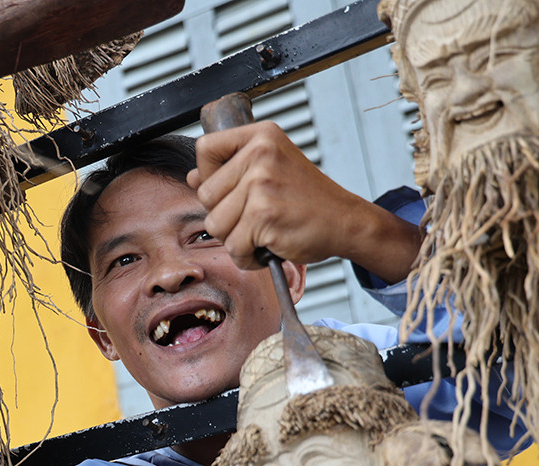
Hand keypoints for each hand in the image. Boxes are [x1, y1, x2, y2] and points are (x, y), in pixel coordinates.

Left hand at [188, 122, 420, 283]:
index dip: (208, 175)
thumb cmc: (308, 199)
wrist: (345, 221)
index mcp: (261, 136)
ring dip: (236, 238)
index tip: (231, 188)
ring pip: (214, 224)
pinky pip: (233, 246)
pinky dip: (248, 256)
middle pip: (204, 194)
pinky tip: (269, 244)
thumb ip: (230, 170)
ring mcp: (261, 183)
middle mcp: (260, 154)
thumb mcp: (271, 169)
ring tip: (264, 229)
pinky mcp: (263, 214)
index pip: (205, 149)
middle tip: (257, 214)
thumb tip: (192, 177)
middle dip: (224, 215)